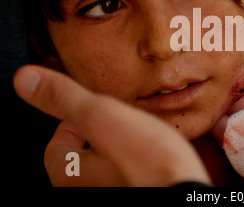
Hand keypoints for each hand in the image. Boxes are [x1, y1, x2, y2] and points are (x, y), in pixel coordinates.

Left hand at [13, 65, 210, 186]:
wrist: (187, 195)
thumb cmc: (151, 163)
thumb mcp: (103, 118)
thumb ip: (65, 98)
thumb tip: (24, 79)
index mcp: (68, 176)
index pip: (58, 142)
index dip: (78, 120)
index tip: (98, 111)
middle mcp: (85, 192)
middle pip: (84, 154)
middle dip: (103, 134)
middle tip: (124, 122)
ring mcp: (111, 194)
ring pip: (109, 165)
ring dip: (123, 148)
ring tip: (143, 138)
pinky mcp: (135, 193)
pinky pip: (129, 176)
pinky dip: (138, 164)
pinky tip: (155, 157)